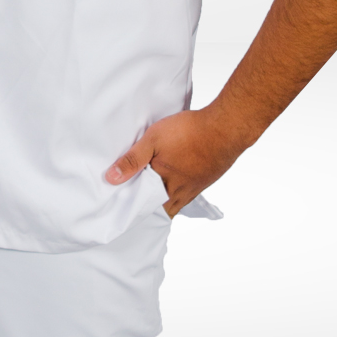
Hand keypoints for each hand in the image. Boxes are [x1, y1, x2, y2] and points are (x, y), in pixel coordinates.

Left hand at [105, 107, 247, 215]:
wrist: (225, 128)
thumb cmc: (189, 132)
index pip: (147, 208)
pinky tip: (177, 177)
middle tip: (138, 198)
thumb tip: (111, 178)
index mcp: (166, 188)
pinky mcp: (206, 178)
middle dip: (151, 204)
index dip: (136, 207)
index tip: (125, 205)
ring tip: (154, 188)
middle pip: (163, 207)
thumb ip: (133, 159)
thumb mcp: (154, 139)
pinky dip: (180, 187)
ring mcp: (196, 187)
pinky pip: (189, 190)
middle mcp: (182, 193)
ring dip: (165, 196)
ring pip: (177, 200)